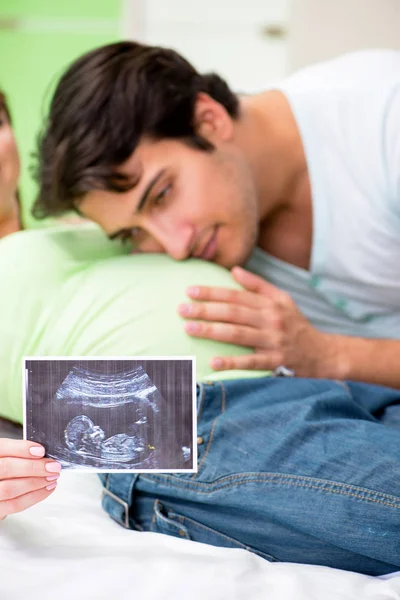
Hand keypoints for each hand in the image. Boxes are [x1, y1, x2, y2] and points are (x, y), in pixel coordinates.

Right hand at [0, 439, 61, 519]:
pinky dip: (34, 497)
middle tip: (53, 466)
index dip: (22, 449)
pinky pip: (15, 505)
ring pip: (11, 488)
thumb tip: (42, 454)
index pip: (2, 448)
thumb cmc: (4, 471)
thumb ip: (19, 454)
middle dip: (34, 467)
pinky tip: (45, 489)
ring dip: (36, 483)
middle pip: (7, 468)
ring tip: (52, 477)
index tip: (41, 451)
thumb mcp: (7, 457)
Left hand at [178, 266, 336, 375]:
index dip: (212, 292)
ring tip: (189, 329)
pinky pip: (251, 362)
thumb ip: (258, 285)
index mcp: (271, 304)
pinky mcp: (276, 362)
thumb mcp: (283, 300)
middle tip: (181, 309)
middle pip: (234, 313)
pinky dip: (232, 362)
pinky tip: (213, 361)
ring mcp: (273, 342)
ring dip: (212, 331)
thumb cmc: (297, 325)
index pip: (236, 295)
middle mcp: (272, 320)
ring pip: (238, 334)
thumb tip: (234, 270)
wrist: (323, 354)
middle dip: (206, 310)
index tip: (189, 291)